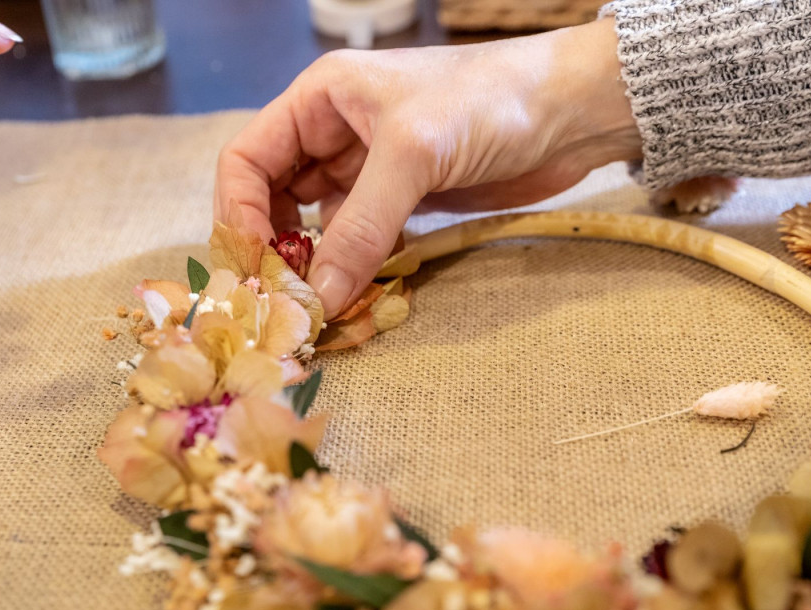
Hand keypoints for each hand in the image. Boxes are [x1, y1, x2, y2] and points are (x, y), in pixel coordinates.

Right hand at [215, 17, 641, 318]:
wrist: (572, 112)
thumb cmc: (492, 101)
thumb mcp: (414, 155)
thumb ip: (361, 226)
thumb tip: (316, 297)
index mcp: (321, 99)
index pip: (247, 158)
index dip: (238, 212)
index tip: (252, 266)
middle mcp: (335, 134)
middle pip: (274, 200)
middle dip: (274, 249)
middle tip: (282, 302)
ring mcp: (370, 172)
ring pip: (317, 229)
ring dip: (315, 268)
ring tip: (319, 309)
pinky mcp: (404, 203)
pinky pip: (359, 244)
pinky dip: (353, 271)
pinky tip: (356, 297)